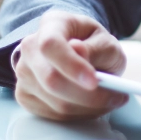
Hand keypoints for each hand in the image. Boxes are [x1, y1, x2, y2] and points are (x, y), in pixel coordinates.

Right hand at [12, 9, 128, 120]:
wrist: (81, 55)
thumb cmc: (94, 46)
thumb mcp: (105, 41)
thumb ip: (96, 48)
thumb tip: (79, 52)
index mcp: (51, 24)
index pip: (51, 44)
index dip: (71, 65)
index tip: (94, 81)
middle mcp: (30, 48)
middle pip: (51, 79)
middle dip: (87, 96)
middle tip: (116, 97)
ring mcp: (24, 73)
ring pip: (54, 102)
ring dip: (88, 108)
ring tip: (109, 100)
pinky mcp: (25, 96)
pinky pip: (53, 115)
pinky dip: (79, 115)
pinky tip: (92, 106)